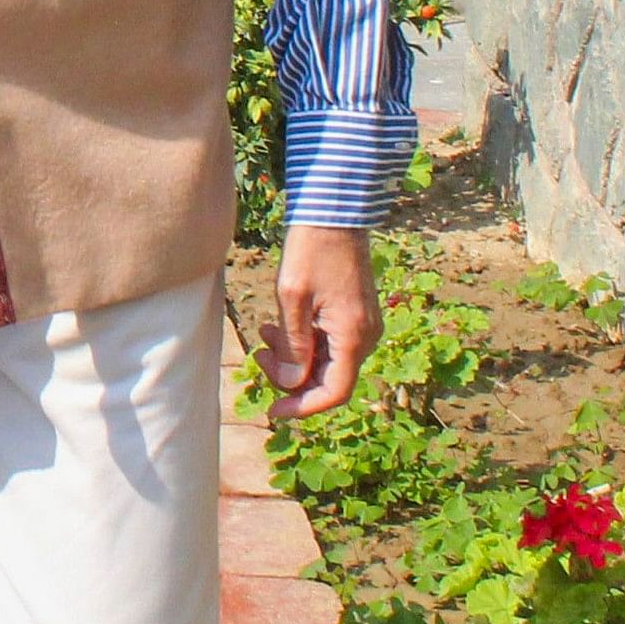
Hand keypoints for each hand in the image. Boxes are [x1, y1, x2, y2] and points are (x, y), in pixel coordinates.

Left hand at [259, 222, 378, 420]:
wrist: (334, 212)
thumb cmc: (311, 250)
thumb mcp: (292, 299)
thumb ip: (292, 346)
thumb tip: (289, 384)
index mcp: (353, 336)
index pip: (332, 393)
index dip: (301, 406)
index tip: (272, 411)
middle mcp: (365, 336)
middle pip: (328, 379)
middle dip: (290, 376)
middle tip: (258, 355)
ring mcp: (363, 326)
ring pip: (327, 361)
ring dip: (293, 357)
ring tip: (263, 334)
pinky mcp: (355, 315)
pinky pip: (330, 343)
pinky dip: (303, 342)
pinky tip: (277, 326)